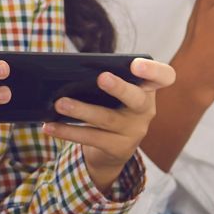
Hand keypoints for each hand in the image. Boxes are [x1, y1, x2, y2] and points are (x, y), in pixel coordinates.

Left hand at [45, 57, 175, 192]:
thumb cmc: (110, 107)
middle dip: (120, 88)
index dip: (153, 71)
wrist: (111, 148)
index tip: (136, 65)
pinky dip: (67, 131)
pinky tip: (49, 126)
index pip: (164, 77)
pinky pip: (90, 138)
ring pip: (107, 119)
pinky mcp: (118, 148)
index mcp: (147, 89)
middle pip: (137, 98)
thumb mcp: (113, 93)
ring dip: (82, 110)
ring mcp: (134, 131)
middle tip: (101, 77)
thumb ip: (102, 80)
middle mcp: (145, 110)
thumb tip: (67, 71)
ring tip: (60, 103)